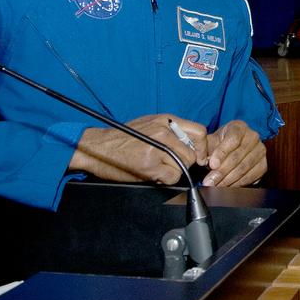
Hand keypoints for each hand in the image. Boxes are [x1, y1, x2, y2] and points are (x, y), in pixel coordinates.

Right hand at [69, 114, 207, 183]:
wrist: (97, 146)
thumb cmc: (122, 138)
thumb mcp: (149, 124)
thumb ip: (171, 131)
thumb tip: (191, 144)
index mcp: (165, 120)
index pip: (200, 132)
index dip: (202, 147)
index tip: (198, 157)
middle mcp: (164, 131)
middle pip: (192, 154)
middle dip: (184, 164)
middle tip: (169, 165)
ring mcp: (158, 148)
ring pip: (182, 166)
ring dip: (172, 172)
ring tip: (156, 167)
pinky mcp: (150, 164)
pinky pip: (172, 177)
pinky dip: (164, 180)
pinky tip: (151, 173)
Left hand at [204, 119, 265, 186]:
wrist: (233, 148)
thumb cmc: (220, 144)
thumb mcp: (211, 141)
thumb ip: (204, 148)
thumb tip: (201, 159)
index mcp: (239, 127)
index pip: (233, 139)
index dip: (222, 153)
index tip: (212, 164)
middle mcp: (253, 137)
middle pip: (238, 156)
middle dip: (222, 171)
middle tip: (210, 181)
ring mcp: (260, 151)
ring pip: (244, 168)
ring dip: (228, 180)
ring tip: (215, 186)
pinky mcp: (263, 164)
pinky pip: (251, 176)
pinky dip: (238, 183)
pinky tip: (227, 186)